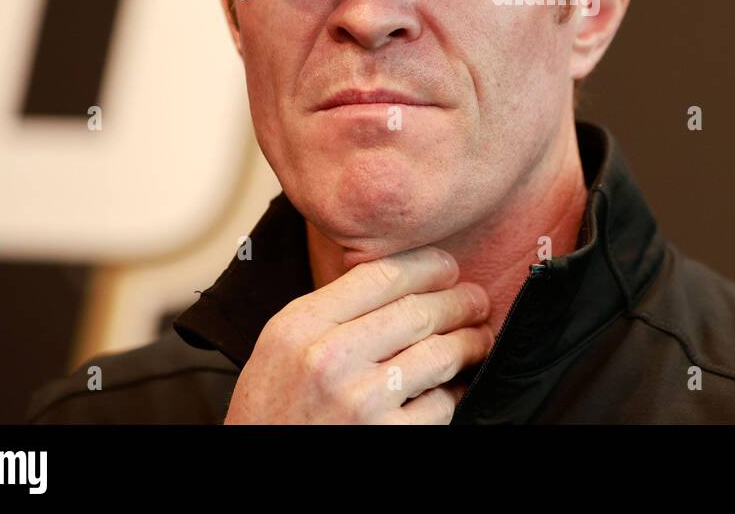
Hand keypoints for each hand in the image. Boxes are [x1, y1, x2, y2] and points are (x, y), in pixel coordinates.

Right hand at [223, 245, 493, 423]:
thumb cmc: (271, 409)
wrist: (254, 468)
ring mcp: (359, 402)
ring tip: (479, 339)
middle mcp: (330, 359)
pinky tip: (455, 388)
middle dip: (460, 302)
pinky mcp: (385, 438)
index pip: (382, 275)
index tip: (448, 267)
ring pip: (440, 355)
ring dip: (470, 343)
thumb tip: (398, 279)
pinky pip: (440, 405)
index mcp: (302, 325)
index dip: (428, 266)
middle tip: (477, 301)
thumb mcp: (281, 345)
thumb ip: (330, 310)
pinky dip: (454, 394)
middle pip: (419, 312)